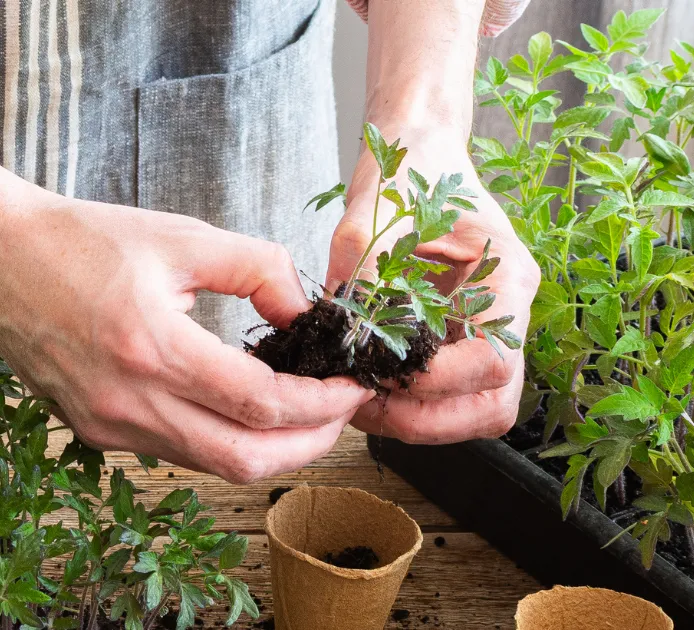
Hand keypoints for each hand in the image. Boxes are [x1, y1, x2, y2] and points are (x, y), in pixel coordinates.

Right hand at [0, 169, 372, 481]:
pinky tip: (254, 413)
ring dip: (274, 449)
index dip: (323, 404)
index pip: (262, 404)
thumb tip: (308, 311)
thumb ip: (259, 268)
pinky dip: (231, 441)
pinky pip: (182, 454)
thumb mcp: (183, 236)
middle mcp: (129, 401)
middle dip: (312, 443)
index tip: (356, 385)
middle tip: (345, 412)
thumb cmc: (85, 241)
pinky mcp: (99, 432)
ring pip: (215, 466)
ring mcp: (110, 425)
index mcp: (152, 349)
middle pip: (246, 459)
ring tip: (311, 414)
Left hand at [327, 128, 539, 442]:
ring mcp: (494, 326)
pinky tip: (371, 384)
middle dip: (430, 417)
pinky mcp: (467, 337)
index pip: (493, 358)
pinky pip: (456, 393)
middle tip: (366, 404)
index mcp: (510, 274)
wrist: (422, 145)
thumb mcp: (379, 208)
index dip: (440, 382)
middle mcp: (512, 308)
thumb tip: (344, 330)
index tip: (382, 375)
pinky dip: (416, 403)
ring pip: (480, 407)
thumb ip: (365, 267)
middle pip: (495, 399)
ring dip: (424, 419)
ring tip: (364, 400)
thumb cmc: (410, 166)